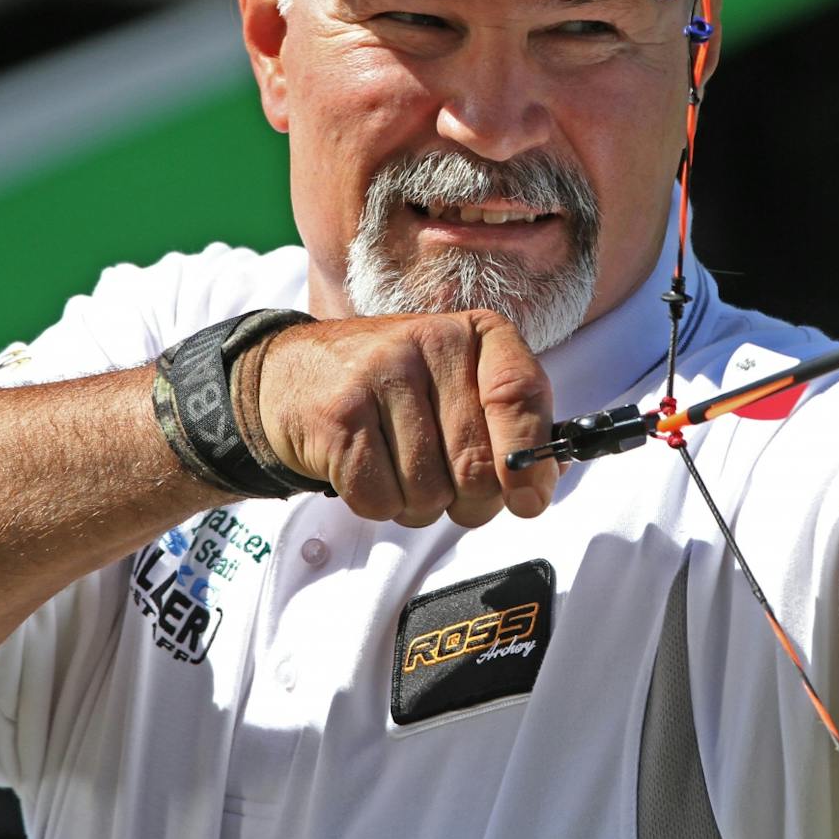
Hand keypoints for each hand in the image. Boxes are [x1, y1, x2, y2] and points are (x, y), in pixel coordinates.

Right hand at [255, 312, 557, 527]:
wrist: (294, 374)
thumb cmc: (395, 391)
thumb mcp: (460, 387)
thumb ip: (510, 426)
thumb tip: (545, 480)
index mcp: (476, 333)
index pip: (520, 395)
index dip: (528, 458)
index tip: (529, 500)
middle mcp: (431, 343)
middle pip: (476, 464)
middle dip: (470, 501)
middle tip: (450, 490)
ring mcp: (380, 375)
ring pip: (429, 491)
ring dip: (420, 505)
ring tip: (401, 471)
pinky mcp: (339, 416)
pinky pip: (381, 498)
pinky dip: (379, 505)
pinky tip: (369, 472)